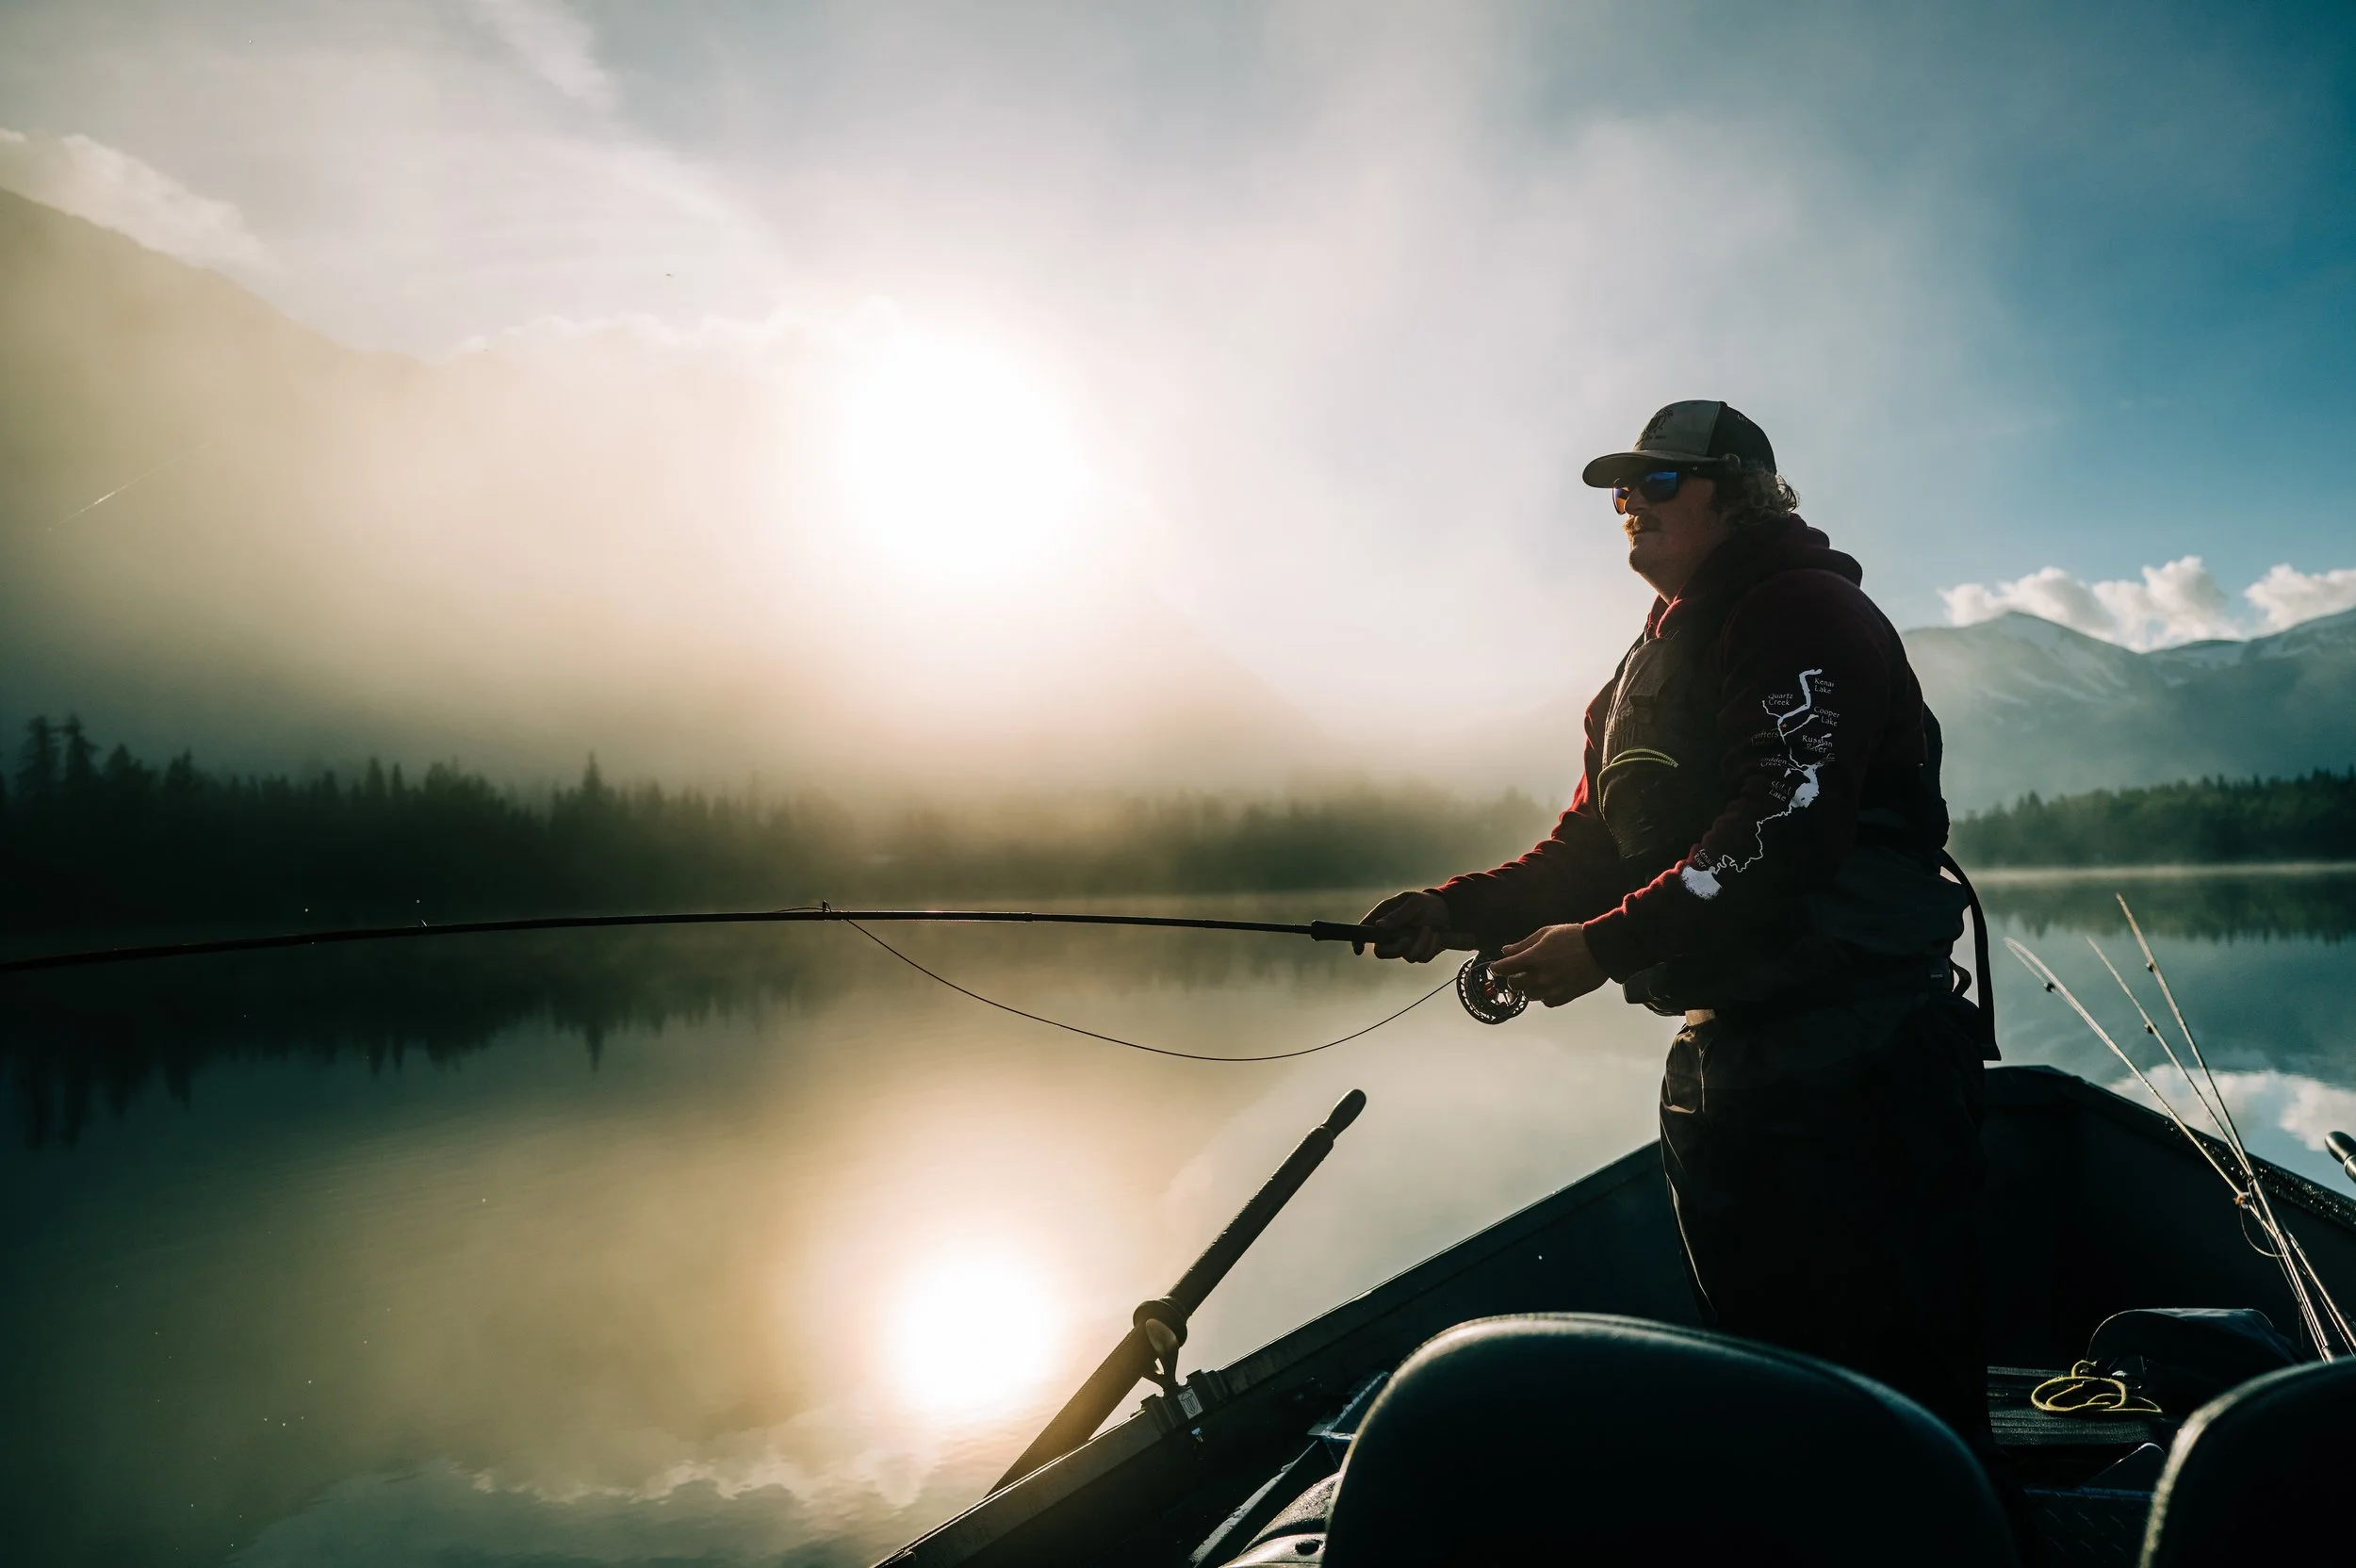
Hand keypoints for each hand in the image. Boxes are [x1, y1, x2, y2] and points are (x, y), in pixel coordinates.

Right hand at [1357, 890, 1450, 962]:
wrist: (1447, 911)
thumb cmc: (1425, 903)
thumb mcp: (1413, 903)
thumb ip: (1397, 914)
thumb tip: (1378, 926)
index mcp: (1384, 917)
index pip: (1364, 931)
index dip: (1358, 941)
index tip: (1360, 950)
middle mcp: (1391, 934)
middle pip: (1381, 952)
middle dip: (1398, 947)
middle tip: (1408, 937)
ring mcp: (1404, 945)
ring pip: (1407, 957)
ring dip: (1422, 944)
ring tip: (1430, 929)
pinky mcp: (1418, 952)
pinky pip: (1422, 958)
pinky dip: (1431, 947)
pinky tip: (1436, 936)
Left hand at [1488, 922, 1607, 1007]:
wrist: (1601, 949)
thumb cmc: (1573, 937)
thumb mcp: (1545, 933)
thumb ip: (1523, 944)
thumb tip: (1505, 951)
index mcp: (1534, 958)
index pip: (1504, 968)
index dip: (1497, 967)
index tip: (1497, 967)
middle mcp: (1541, 976)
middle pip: (1514, 985)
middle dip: (1513, 977)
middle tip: (1518, 971)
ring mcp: (1553, 989)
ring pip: (1529, 995)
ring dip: (1529, 987)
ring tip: (1537, 977)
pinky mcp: (1565, 997)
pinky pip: (1546, 1002)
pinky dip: (1544, 996)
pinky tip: (1549, 985)